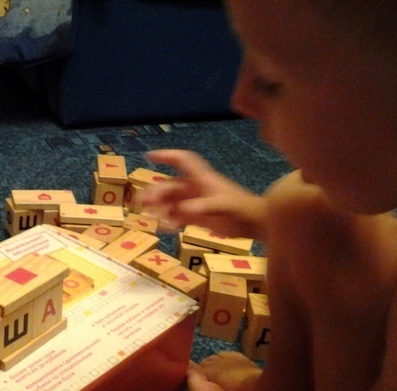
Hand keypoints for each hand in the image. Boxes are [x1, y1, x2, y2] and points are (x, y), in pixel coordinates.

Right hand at [140, 149, 264, 238]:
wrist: (256, 224)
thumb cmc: (242, 211)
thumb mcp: (224, 207)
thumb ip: (205, 207)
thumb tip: (183, 209)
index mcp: (202, 179)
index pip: (183, 161)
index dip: (167, 156)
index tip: (150, 156)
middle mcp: (196, 188)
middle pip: (170, 186)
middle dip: (155, 191)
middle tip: (140, 201)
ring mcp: (195, 202)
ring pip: (171, 202)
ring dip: (158, 207)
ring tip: (147, 215)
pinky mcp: (197, 216)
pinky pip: (178, 217)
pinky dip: (169, 221)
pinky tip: (163, 228)